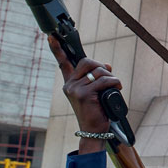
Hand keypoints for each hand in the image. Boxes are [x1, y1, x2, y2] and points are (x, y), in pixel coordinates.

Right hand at [49, 36, 121, 150]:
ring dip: (110, 77)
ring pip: (98, 71)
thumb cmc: (95, 111)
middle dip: (101, 67)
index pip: (62, 62)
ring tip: (113, 87)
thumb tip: (105, 65)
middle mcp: (69, 85)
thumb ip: (95, 77)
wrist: (93, 131)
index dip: (57, 48)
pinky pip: (104, 80)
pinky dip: (114, 82)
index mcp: (69, 83)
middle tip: (108, 78)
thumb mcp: (93, 92)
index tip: (51, 36)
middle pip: (87, 62)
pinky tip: (117, 88)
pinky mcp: (84, 94)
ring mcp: (75, 89)